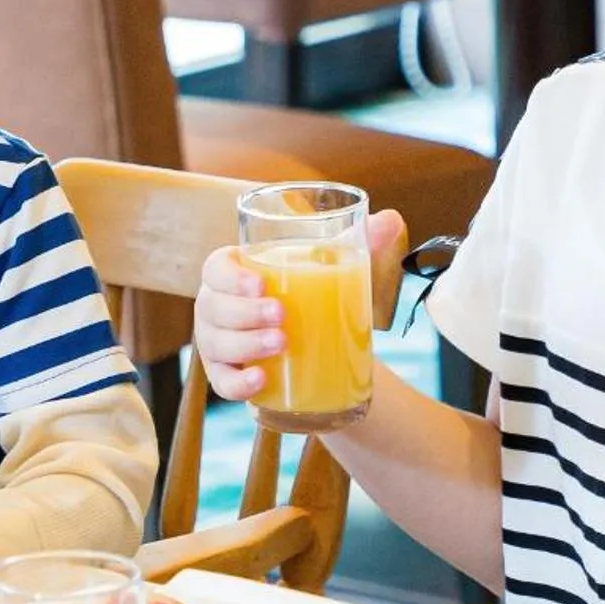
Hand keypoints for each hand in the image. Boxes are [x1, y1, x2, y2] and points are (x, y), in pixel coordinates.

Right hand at [194, 209, 410, 400]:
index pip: (215, 268)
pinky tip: (259, 379)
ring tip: (282, 344)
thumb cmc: (319, 297)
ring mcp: (219, 343)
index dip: (230, 276)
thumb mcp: (340, 269)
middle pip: (212, 306)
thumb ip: (362, 242)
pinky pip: (222, 383)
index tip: (261, 284)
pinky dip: (237, 382)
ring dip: (245, 344)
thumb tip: (391, 220)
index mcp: (235, 273)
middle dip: (244, 312)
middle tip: (281, 316)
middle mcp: (218, 306)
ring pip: (216, 344)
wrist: (324, 347)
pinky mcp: (229, 376)